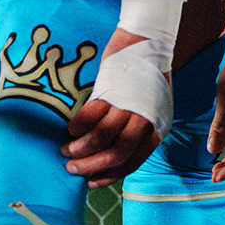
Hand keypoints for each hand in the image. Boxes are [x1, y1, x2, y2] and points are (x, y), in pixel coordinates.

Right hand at [65, 31, 164, 188]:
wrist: (149, 41)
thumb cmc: (147, 79)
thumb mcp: (153, 109)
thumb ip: (137, 132)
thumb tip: (109, 157)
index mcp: (157, 128)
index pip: (133, 161)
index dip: (110, 175)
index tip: (91, 182)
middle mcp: (146, 119)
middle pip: (117, 153)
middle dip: (91, 166)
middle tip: (72, 169)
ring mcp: (128, 105)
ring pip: (102, 137)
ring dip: (80, 149)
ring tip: (66, 151)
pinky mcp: (111, 91)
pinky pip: (90, 116)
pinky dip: (78, 127)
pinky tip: (71, 129)